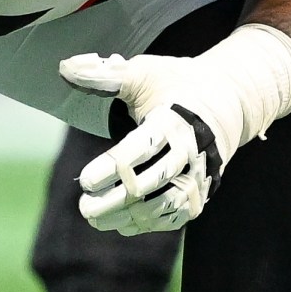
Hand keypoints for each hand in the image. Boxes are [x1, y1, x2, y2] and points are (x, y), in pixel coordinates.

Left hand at [59, 52, 232, 233]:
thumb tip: (64, 68)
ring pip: (162, 205)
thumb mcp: (143, 73)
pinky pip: (173, 216)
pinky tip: (120, 223)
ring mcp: (198, 174)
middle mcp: (190, 150)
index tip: (85, 181)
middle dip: (114, 198)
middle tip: (83, 206)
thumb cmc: (175, 85)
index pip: (141, 149)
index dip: (111, 168)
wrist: (225, 102)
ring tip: (94, 218)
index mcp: (174, 120)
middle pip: (150, 183)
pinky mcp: (200, 192)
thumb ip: (104, 76)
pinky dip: (146, 223)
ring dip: (126, 215)